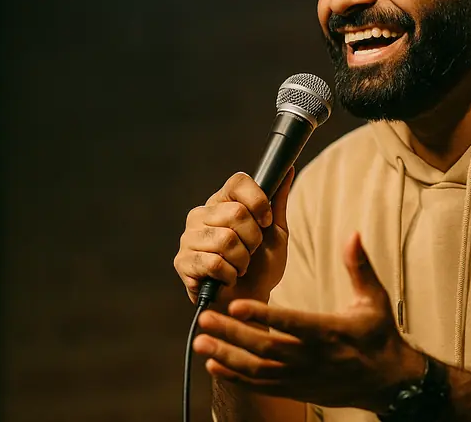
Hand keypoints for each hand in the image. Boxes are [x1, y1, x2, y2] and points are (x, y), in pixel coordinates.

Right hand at [173, 168, 294, 305]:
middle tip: (251, 252)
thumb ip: (277, 202)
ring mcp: (188, 237)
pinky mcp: (182, 262)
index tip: (266, 222)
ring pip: (226, 240)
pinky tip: (228, 278)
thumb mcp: (276, 232)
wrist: (249, 301)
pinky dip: (230, 274)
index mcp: (223, 201)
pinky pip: (214, 262)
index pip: (238, 182)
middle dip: (254, 239)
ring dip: (243, 260)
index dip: (258, 202)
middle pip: (236, 213)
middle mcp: (201, 213)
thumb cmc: (262, 266)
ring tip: (240, 266)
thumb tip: (288, 169)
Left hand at [192, 232, 424, 412]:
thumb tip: (352, 234)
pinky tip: (214, 366)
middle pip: (266, 348)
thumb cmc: (379, 336)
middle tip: (205, 317)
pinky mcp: (296, 389)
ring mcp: (302, 377)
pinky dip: (236, 378)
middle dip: (232, 334)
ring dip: (227, 356)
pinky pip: (261, 386)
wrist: (388, 382)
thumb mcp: (374, 299)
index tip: (236, 304)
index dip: (263, 315)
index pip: (291, 323)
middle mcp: (312, 358)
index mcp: (330, 332)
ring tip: (201, 341)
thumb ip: (359, 266)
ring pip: (258, 370)